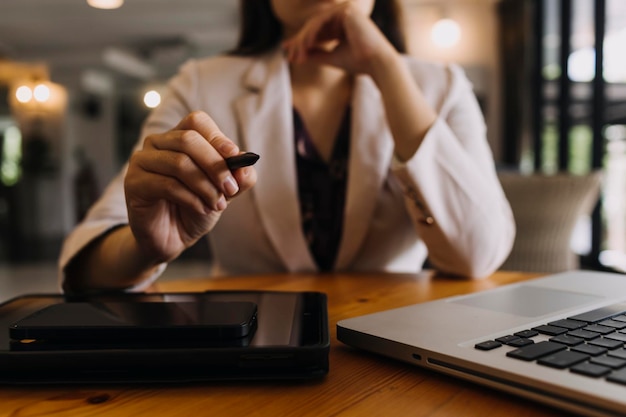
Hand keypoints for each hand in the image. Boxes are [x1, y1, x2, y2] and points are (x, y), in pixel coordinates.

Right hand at [124, 111, 256, 263]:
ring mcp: (142, 161)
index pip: (196, 122)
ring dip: (205, 186)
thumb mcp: (224, 192)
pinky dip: (191, 199)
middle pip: (188, 139)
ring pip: (179, 163)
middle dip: (215, 165)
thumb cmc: (196, 207)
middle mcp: (157, 143)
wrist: (172, 237)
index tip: (234, 156)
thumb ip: (239, 178)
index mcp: (179, 137)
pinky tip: (201, 209)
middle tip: (230, 189)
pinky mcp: (134, 182)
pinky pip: (167, 184)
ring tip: (217, 204)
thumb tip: (246, 166)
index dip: (217, 137)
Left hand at [281, 2, 397, 75]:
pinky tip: (305, 44)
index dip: (302, 43)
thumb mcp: (331, 57)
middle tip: (290, 55)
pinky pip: (322, 19)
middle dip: (300, 42)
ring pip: (316, 23)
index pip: (318, 32)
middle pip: (314, 26)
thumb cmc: (358, 63)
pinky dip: (312, 32)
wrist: (376, 63)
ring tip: (297, 53)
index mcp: (342, 26)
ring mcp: (346, 10)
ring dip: (304, 39)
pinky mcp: (347, 10)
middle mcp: (344, 16)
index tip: (288, 53)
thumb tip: (298, 54)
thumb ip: (316, 54)